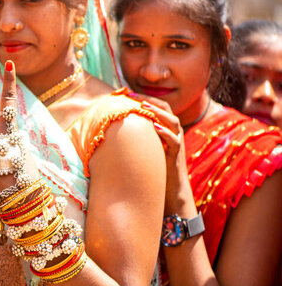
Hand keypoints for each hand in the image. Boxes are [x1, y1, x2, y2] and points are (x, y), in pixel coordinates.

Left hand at [132, 93, 193, 211]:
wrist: (169, 192)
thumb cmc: (152, 169)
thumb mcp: (142, 150)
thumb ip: (133, 138)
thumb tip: (109, 129)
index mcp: (164, 129)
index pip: (157, 107)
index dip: (143, 98)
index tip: (126, 92)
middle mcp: (172, 133)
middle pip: (166, 109)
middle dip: (149, 100)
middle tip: (132, 95)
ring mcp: (176, 144)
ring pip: (173, 121)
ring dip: (158, 112)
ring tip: (144, 105)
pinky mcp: (177, 156)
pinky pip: (174, 141)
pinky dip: (165, 132)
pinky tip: (154, 127)